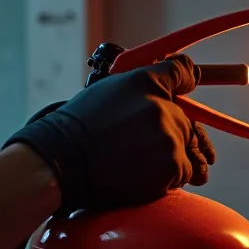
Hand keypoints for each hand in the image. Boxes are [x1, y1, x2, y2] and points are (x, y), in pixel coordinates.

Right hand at [5, 54, 216, 210]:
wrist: (62, 162)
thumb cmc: (78, 128)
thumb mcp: (105, 90)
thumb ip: (139, 87)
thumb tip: (174, 83)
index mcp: (144, 81)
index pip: (181, 72)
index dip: (185, 81)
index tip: (186, 87)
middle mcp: (161, 105)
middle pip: (185, 120)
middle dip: (172, 133)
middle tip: (144, 145)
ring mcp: (168, 136)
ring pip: (186, 148)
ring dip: (170, 156)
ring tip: (139, 161)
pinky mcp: (172, 165)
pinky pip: (184, 171)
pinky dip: (167, 176)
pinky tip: (140, 174)